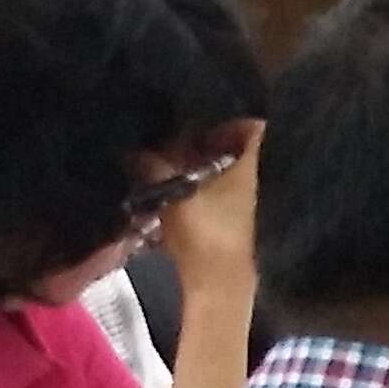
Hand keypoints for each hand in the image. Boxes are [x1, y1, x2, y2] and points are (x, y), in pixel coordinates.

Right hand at [153, 118, 264, 282]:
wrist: (217, 283)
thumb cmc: (205, 232)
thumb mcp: (175, 194)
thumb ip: (155, 168)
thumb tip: (135, 151)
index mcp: (248, 167)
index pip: (253, 128)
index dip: (236, 115)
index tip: (209, 104)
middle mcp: (249, 178)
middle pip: (234, 146)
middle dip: (208, 136)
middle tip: (179, 125)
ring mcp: (239, 199)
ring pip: (221, 167)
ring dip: (198, 159)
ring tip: (169, 147)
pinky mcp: (225, 216)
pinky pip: (212, 186)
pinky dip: (196, 179)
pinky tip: (170, 176)